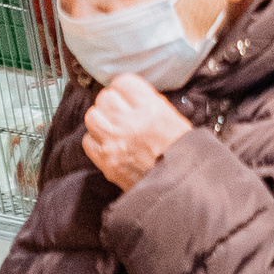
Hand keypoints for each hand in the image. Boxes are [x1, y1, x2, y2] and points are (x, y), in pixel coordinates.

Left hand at [81, 74, 190, 191]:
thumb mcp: (176, 121)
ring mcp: (114, 143)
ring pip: (92, 116)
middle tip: (122, 111)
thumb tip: (134, 98)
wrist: (181, 191)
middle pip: (105, 97)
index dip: (126, 88)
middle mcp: (129, 123)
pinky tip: (109, 143)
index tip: (128, 93)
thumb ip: (151, 105)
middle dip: (114, 103)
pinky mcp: (106, 162)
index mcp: (151, 110)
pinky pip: (88, 141)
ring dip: (102, 119)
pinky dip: (96, 141)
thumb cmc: (185, 158)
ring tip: (113, 126)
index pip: (124, 82)